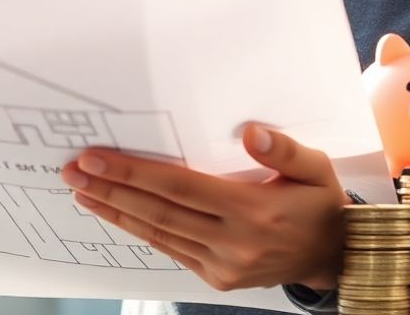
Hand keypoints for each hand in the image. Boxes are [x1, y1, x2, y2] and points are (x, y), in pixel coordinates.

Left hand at [60, 123, 347, 290]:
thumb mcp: (315, 168)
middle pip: (159, 212)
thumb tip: (251, 132)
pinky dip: (141, 230)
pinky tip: (117, 213)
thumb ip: (283, 150)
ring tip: (83, 192)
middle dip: (111, 190)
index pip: (179, 187)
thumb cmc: (319, 203)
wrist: (335, 255)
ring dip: (117, 211)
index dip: (133, 172)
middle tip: (73, 172)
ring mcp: (224, 264)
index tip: (96, 158)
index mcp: (253, 210)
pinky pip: (171, 249)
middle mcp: (234, 242)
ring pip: (159, 234)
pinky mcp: (218, 277)